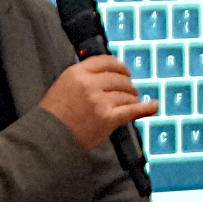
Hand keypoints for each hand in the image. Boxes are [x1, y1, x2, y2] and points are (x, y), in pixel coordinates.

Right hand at [39, 53, 153, 151]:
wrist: (48, 140)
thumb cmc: (52, 117)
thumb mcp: (62, 87)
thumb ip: (82, 78)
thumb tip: (104, 74)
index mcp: (77, 73)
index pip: (105, 61)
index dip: (119, 66)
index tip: (124, 71)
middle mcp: (90, 84)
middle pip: (119, 78)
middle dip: (127, 83)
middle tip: (130, 88)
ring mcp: (100, 101)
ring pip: (126, 94)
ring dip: (132, 97)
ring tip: (133, 101)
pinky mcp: (108, 118)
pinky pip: (133, 109)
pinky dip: (146, 108)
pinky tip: (154, 105)